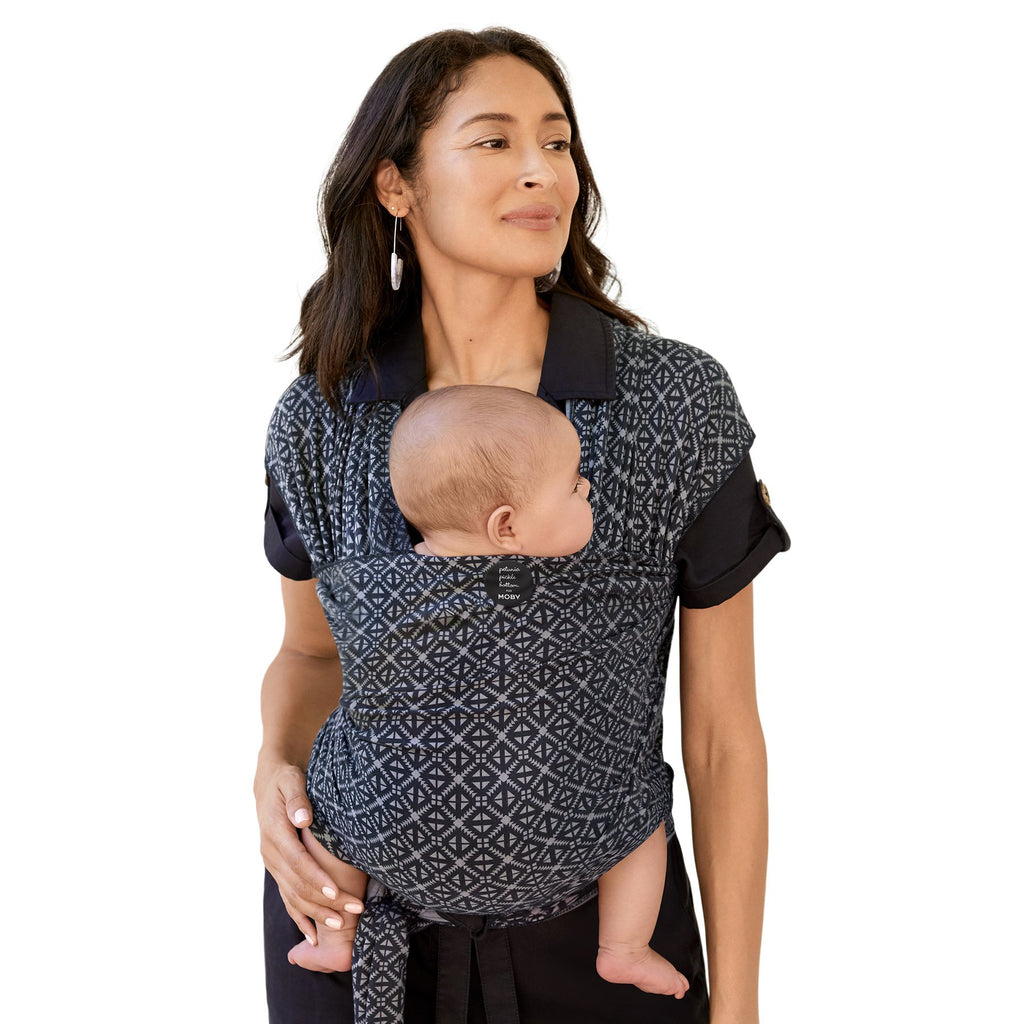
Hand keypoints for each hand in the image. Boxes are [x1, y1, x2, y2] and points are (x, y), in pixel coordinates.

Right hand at [254, 753, 363, 944]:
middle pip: (298, 883)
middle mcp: (270, 852)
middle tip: (353, 910)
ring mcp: (273, 864)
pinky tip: (313, 938)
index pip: (298, 860)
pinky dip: (300, 918)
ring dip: (316, 913)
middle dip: (325, 901)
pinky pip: (287, 898)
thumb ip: (297, 799)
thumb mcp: (292, 780)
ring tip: (341, 925)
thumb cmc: (287, 780)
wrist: (268, 785)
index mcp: (275, 830)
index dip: (316, 878)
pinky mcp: (277, 870)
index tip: (336, 892)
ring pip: (293, 895)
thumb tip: (303, 819)